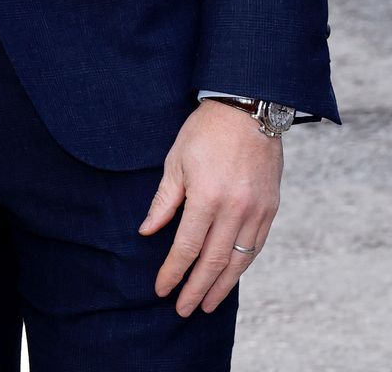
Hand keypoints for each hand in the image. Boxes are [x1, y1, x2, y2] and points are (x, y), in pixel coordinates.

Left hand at [139, 99, 282, 315]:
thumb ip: (164, 200)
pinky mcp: (271, 207)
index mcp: (207, 197)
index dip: (173, 271)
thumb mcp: (176, 160)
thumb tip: (148, 231)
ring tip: (208, 304)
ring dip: (222, 286)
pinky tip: (231, 276)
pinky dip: (243, 265)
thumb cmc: (205, 131)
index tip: (162, 288)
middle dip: (196, 288)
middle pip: (214, 261)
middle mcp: (235, 209)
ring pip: (239, 260)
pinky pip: (256, 245)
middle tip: (184, 309)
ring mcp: (256, 210)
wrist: (248, 109)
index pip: (187, 246)